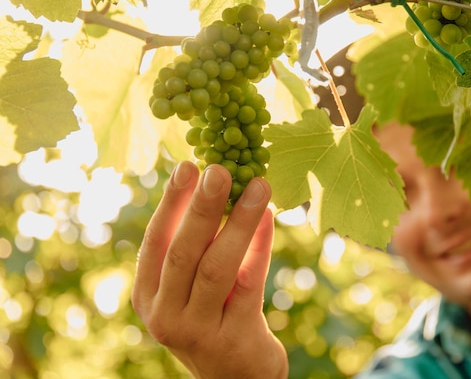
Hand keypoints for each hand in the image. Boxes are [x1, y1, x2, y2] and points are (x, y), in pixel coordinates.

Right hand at [132, 161, 287, 378]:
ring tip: (258, 185)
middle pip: (182, 251)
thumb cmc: (213, 317)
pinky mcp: (234, 337)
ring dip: (239, 221)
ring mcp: (197, 329)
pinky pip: (250, 282)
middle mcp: (164, 314)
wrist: (236, 378)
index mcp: (148, 295)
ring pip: (216, 266)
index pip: (156, 241)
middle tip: (219, 168)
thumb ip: (196, 245)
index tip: (188, 164)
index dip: (172, 202)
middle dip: (201, 206)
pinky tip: (269, 217)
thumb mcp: (192, 286)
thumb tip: (213, 183)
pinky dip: (260, 245)